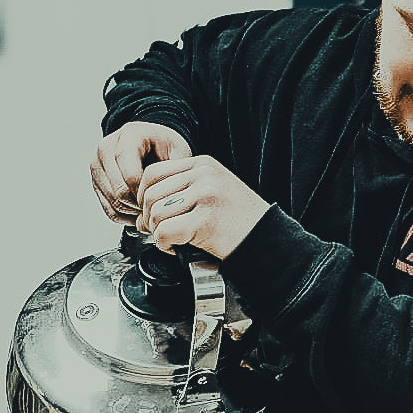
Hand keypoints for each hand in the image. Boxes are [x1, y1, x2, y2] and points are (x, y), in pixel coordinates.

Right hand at [90, 121, 191, 222]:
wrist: (153, 141)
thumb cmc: (166, 146)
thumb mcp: (178, 152)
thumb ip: (174, 172)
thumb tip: (170, 198)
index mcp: (128, 136)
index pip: (131, 176)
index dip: (147, 194)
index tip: (161, 199)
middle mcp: (106, 148)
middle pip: (118, 192)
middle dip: (141, 205)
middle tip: (159, 209)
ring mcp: (97, 165)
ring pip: (113, 202)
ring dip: (134, 212)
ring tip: (152, 210)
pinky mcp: (96, 180)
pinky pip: (108, 208)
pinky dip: (126, 216)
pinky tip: (141, 213)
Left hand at [136, 154, 270, 258]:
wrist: (267, 241)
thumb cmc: (241, 221)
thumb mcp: (214, 190)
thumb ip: (183, 189)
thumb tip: (145, 205)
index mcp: (203, 165)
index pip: (153, 172)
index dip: (144, 196)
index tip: (151, 213)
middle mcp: (204, 176)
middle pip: (151, 193)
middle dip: (148, 217)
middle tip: (158, 231)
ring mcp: (205, 196)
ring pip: (155, 213)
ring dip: (157, 232)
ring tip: (172, 240)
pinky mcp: (205, 221)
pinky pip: (165, 232)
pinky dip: (164, 245)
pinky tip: (177, 247)